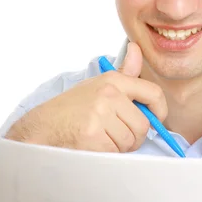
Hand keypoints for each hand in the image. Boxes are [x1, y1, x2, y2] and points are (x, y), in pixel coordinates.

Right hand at [5, 42, 166, 152]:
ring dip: (120, 146)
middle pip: (143, 125)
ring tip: (103, 138)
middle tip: (119, 135)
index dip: (160, 111)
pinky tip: (94, 145)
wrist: (41, 126)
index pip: (153, 93)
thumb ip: (124, 72)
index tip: (157, 120)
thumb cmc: (73, 107)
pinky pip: (115, 151)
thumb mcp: (98, 84)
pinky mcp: (92, 136)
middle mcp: (109, 95)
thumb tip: (136, 48)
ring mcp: (100, 115)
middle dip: (135, 136)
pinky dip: (108, 154)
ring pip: (130, 141)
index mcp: (113, 80)